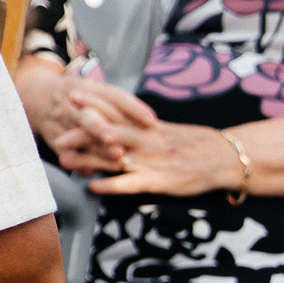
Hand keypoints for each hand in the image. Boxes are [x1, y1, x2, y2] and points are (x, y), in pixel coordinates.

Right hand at [26, 73, 154, 171]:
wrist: (36, 96)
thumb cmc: (78, 96)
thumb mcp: (93, 89)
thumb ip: (118, 103)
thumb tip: (150, 121)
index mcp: (87, 88)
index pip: (111, 96)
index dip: (131, 107)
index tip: (150, 120)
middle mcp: (73, 105)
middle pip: (89, 116)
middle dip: (103, 129)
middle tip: (118, 140)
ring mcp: (61, 121)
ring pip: (78, 137)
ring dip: (96, 149)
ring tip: (115, 158)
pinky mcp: (52, 137)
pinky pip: (63, 151)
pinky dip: (76, 161)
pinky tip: (91, 171)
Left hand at [79, 111, 244, 197]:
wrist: (227, 157)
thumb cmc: (193, 145)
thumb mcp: (164, 131)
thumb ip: (139, 128)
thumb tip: (113, 124)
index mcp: (147, 127)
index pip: (117, 111)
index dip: (94, 103)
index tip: (71, 95)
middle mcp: (146, 140)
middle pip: (110, 132)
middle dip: (82, 131)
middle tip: (57, 132)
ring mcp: (152, 161)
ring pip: (116, 156)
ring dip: (89, 158)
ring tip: (64, 160)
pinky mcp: (159, 181)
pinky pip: (131, 183)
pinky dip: (112, 185)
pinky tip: (93, 187)